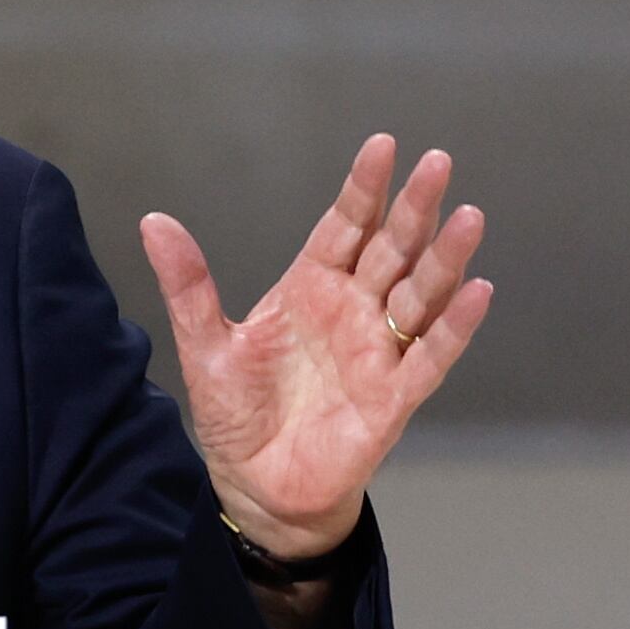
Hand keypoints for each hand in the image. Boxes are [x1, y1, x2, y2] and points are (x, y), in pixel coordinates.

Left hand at [139, 134, 491, 560]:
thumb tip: (153, 220)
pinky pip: (430, 356)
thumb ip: (187, 284)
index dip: (363, 190)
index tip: (384, 145)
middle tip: (437, 163)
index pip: (344, 228)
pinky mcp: (393, 397)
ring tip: (467, 216)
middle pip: (390, 250)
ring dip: (443, 258)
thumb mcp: (205, 344)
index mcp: (309, 288)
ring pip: (419, 295)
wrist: (256, 483)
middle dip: (413, 209)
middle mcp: (352, 311)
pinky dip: (454, 326)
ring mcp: (377, 351)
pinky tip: (476, 291)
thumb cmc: (236, 412)